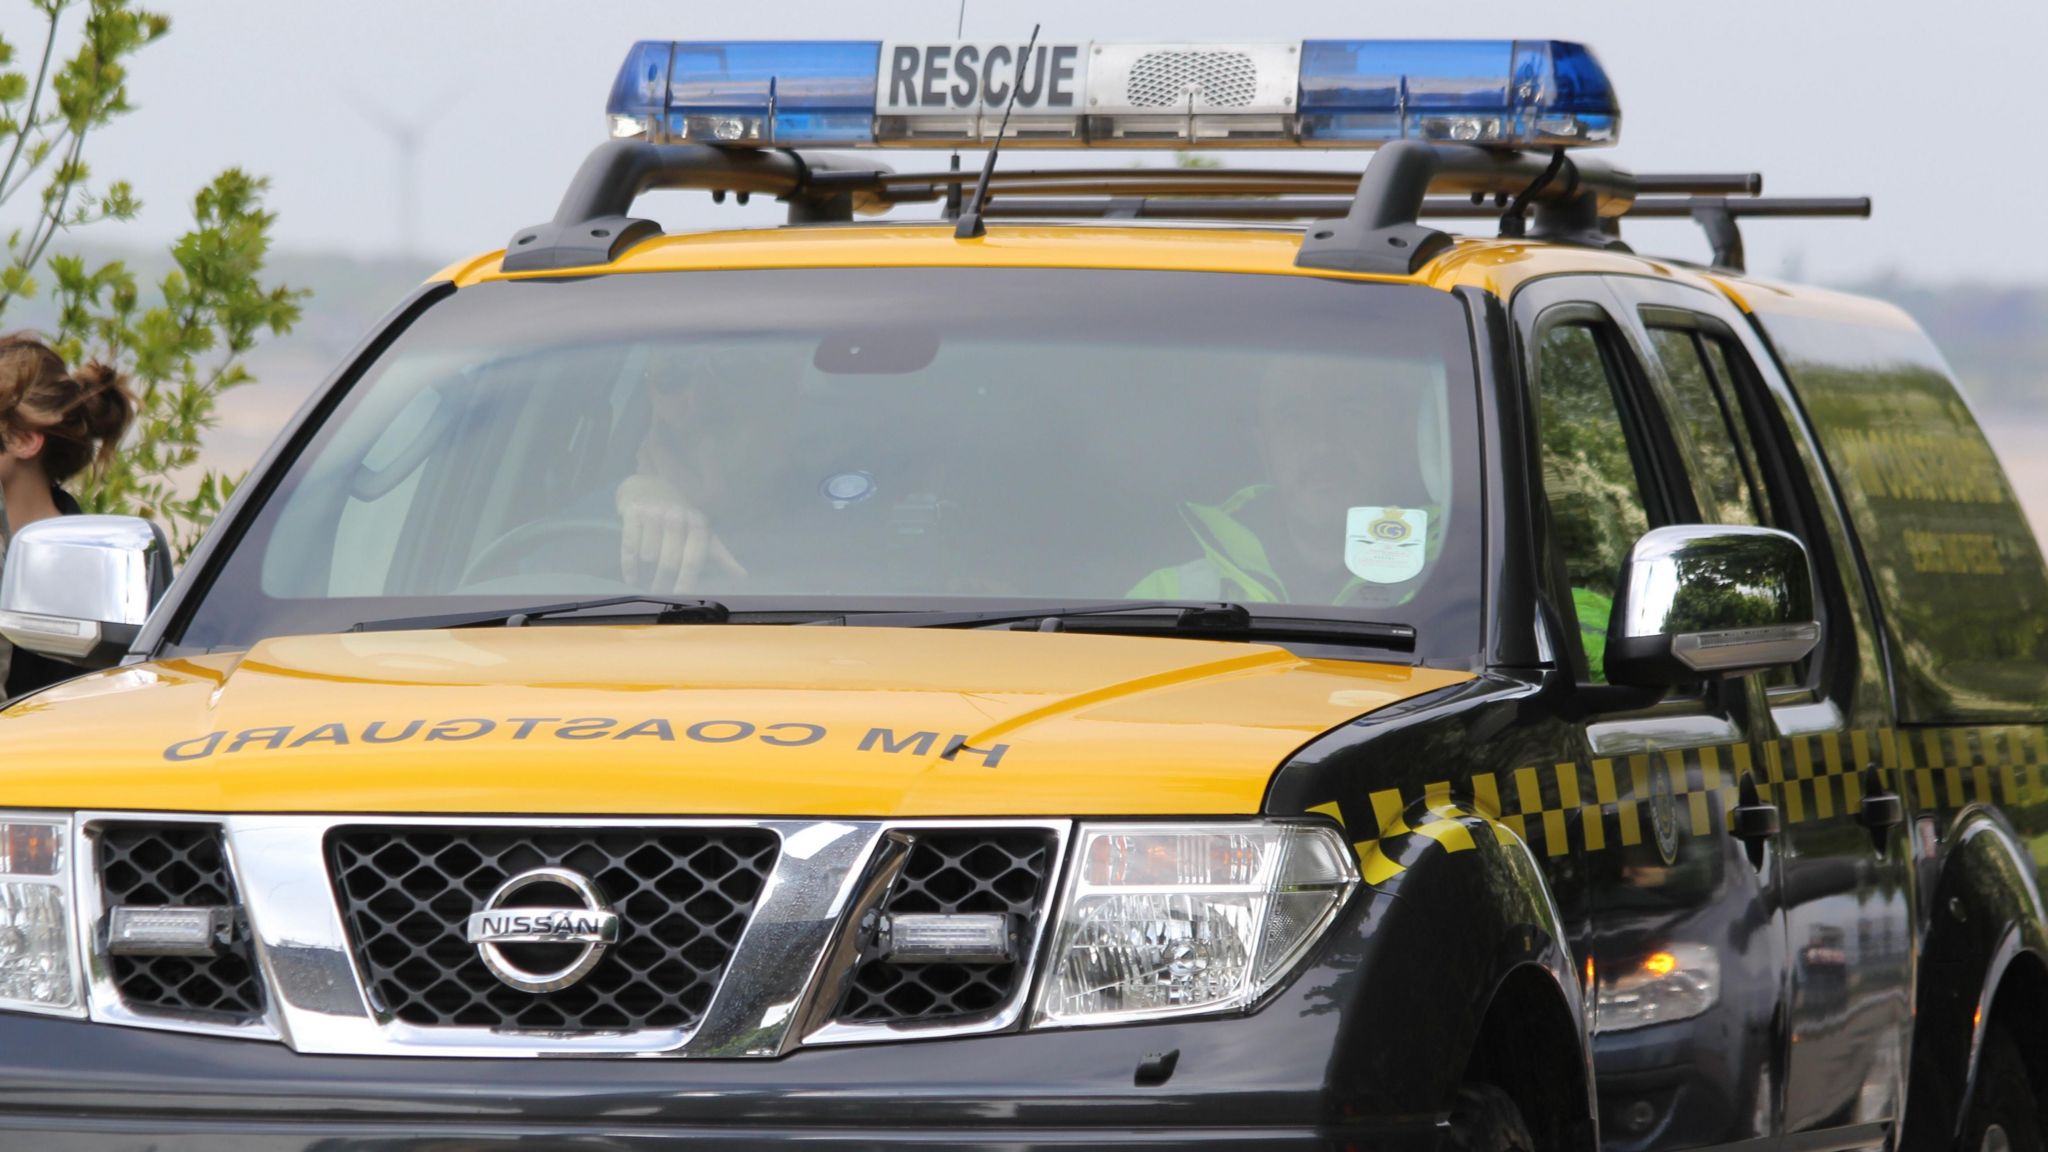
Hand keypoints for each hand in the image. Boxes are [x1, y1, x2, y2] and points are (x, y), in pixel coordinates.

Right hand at [616, 473, 745, 592]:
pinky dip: (629, 565)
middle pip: (670, 562)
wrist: (649, 486)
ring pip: (649, 555)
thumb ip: (720, 555)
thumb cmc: (679, 516)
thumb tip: (743, 575)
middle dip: (663, 583)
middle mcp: (677, 516)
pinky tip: (631, 578)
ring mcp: (655, 513)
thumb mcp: (702, 531)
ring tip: (646, 578)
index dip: (686, 581)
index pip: (693, 559)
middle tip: (658, 593)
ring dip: (646, 572)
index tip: (679, 597)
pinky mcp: (634, 512)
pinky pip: (630, 546)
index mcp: (698, 523)